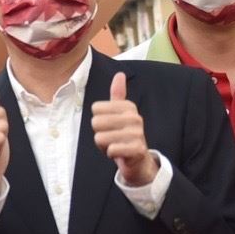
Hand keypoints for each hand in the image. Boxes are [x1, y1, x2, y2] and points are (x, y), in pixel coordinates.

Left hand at [91, 73, 155, 187]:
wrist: (138, 160)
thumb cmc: (124, 136)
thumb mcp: (120, 113)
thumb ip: (118, 94)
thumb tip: (120, 73)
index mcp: (128, 106)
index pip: (96, 109)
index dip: (98, 120)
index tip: (110, 126)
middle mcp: (134, 117)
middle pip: (96, 122)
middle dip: (99, 134)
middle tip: (112, 138)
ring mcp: (137, 133)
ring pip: (100, 137)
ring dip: (104, 146)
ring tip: (116, 146)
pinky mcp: (137, 149)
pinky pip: (111, 149)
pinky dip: (111, 154)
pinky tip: (119, 154)